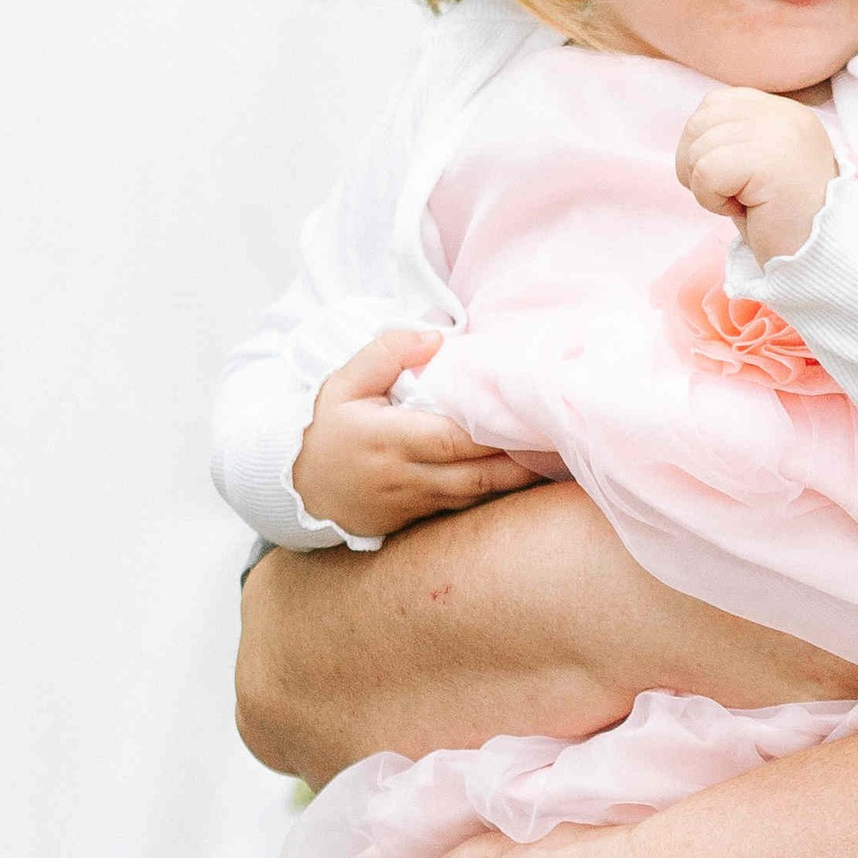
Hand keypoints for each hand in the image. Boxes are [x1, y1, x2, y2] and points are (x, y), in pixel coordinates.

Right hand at [291, 327, 538, 541]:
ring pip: (476, 499)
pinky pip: (462, 510)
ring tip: (556, 464)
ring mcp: (412, 504)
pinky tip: (522, 481)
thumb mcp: (343, 381)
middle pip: (478, 476)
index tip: (534, 420)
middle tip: (565, 446)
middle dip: (523, 465)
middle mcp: (405, 477)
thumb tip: (437, 337)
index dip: (497, 434)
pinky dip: (493, 498)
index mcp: (389, 439)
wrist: (292, 486)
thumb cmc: (324, 427)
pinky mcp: (414, 521)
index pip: (454, 438)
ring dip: (516, 484)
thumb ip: (388, 352)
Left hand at [675, 87, 839, 265]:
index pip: (715, 104)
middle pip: (699, 122)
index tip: (735, 180)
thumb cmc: (785, 223)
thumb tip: (690, 135)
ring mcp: (779, 132)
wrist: (821, 259)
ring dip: (708, 188)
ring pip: (698, 147)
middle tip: (734, 196)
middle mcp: (785, 113)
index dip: (705, 145)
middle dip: (698, 166)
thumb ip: (734, 139)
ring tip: (745, 203)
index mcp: (784, 111)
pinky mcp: (769, 159)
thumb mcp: (758, 168)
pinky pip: (706, 171)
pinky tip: (745, 210)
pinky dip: (712, 200)